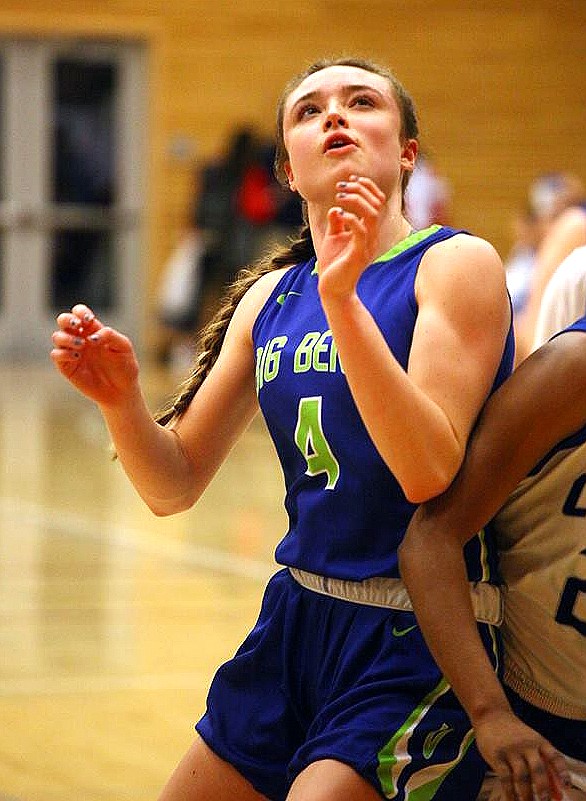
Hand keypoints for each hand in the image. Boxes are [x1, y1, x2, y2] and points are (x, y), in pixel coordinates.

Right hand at [50, 303, 139, 408]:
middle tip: (77, 325)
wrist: (121, 391)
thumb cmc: (125, 367)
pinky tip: (77, 357)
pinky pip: (56, 354)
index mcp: (93, 330)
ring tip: (81, 345)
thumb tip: (92, 336)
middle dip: (67, 319)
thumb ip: (110, 335)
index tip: (88, 320)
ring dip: (67, 338)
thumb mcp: (124, 348)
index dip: (80, 312)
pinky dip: (63, 353)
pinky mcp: (67, 367)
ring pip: (57, 337)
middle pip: (64, 321)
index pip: (80, 313)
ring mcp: (72, 352)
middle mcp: (80, 338)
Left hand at [317, 175, 385, 298]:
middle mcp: (372, 236)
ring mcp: (367, 245)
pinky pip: (360, 231)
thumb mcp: (333, 238)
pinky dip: (350, 218)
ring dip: (356, 200)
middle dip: (360, 189)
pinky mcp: (358, 254)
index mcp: (368, 230)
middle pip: (377, 203)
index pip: (377, 202)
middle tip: (341, 186)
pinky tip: (339, 214)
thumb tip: (335, 208)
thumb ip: (337, 222)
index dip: (367, 186)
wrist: (332, 289)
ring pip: (372, 214)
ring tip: (339, 196)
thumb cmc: (334, 264)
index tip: (350, 179)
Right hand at [474, 709, 570, 800]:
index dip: (561, 771)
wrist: (491, 715)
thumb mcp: (531, 743)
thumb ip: (543, 764)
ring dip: (527, 794)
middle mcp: (526, 745)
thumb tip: (556, 793)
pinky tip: (513, 800)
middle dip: (543, 787)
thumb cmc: (515, 734)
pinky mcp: (497, 755)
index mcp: (539, 742)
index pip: (554, 756)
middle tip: (545, 800)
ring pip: (522, 776)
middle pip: (538, 768)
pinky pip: (505, 777)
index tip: (566, 786)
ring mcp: (511, 750)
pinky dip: (510, 792)